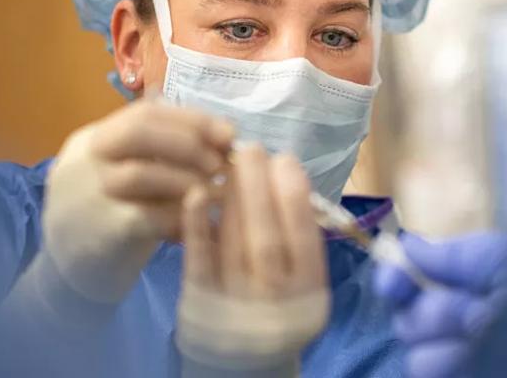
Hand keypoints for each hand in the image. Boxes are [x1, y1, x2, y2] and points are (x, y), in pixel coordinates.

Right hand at [43, 99, 233, 302]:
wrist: (69, 281)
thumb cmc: (112, 221)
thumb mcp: (129, 178)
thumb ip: (163, 155)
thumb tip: (225, 136)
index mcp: (93, 140)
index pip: (145, 112)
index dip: (192, 120)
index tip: (229, 133)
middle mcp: (83, 160)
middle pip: (138, 130)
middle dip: (191, 142)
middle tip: (222, 163)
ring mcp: (87, 195)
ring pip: (143, 173)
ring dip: (191, 181)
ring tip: (222, 194)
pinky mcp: (101, 232)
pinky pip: (149, 215)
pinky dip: (184, 215)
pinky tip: (206, 222)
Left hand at [177, 144, 329, 373]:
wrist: (244, 365)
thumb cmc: (279, 308)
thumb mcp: (302, 282)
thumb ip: (298, 239)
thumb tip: (284, 175)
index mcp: (309, 293)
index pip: (304, 238)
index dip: (295, 195)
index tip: (286, 160)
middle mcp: (275, 302)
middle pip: (267, 238)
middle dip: (259, 188)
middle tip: (251, 150)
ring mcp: (235, 305)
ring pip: (234, 244)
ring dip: (232, 198)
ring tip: (228, 165)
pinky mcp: (199, 304)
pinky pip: (198, 261)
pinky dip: (197, 225)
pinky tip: (196, 195)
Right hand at [373, 232, 506, 377]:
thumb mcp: (499, 257)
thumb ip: (451, 256)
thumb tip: (406, 245)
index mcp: (467, 292)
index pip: (410, 288)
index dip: (395, 280)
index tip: (395, 278)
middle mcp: (461, 328)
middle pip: (408, 324)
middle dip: (433, 314)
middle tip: (470, 309)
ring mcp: (464, 361)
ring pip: (418, 359)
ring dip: (447, 343)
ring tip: (484, 333)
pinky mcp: (472, 376)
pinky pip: (430, 374)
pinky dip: (450, 362)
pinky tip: (478, 352)